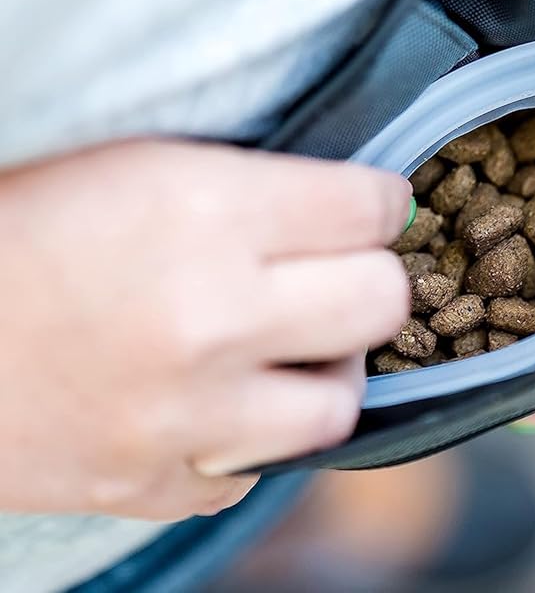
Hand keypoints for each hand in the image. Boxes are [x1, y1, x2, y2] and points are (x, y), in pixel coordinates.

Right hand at [0, 140, 411, 518]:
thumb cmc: (22, 223)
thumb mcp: (144, 164)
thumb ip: (258, 187)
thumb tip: (359, 207)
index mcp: (206, 212)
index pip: (372, 209)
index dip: (384, 203)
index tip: (373, 207)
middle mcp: (209, 316)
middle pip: (379, 302)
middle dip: (372, 278)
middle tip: (340, 271)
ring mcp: (185, 415)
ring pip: (339, 404)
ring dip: (327, 368)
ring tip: (292, 344)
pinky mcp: (152, 484)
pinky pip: (258, 471)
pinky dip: (254, 436)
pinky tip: (224, 401)